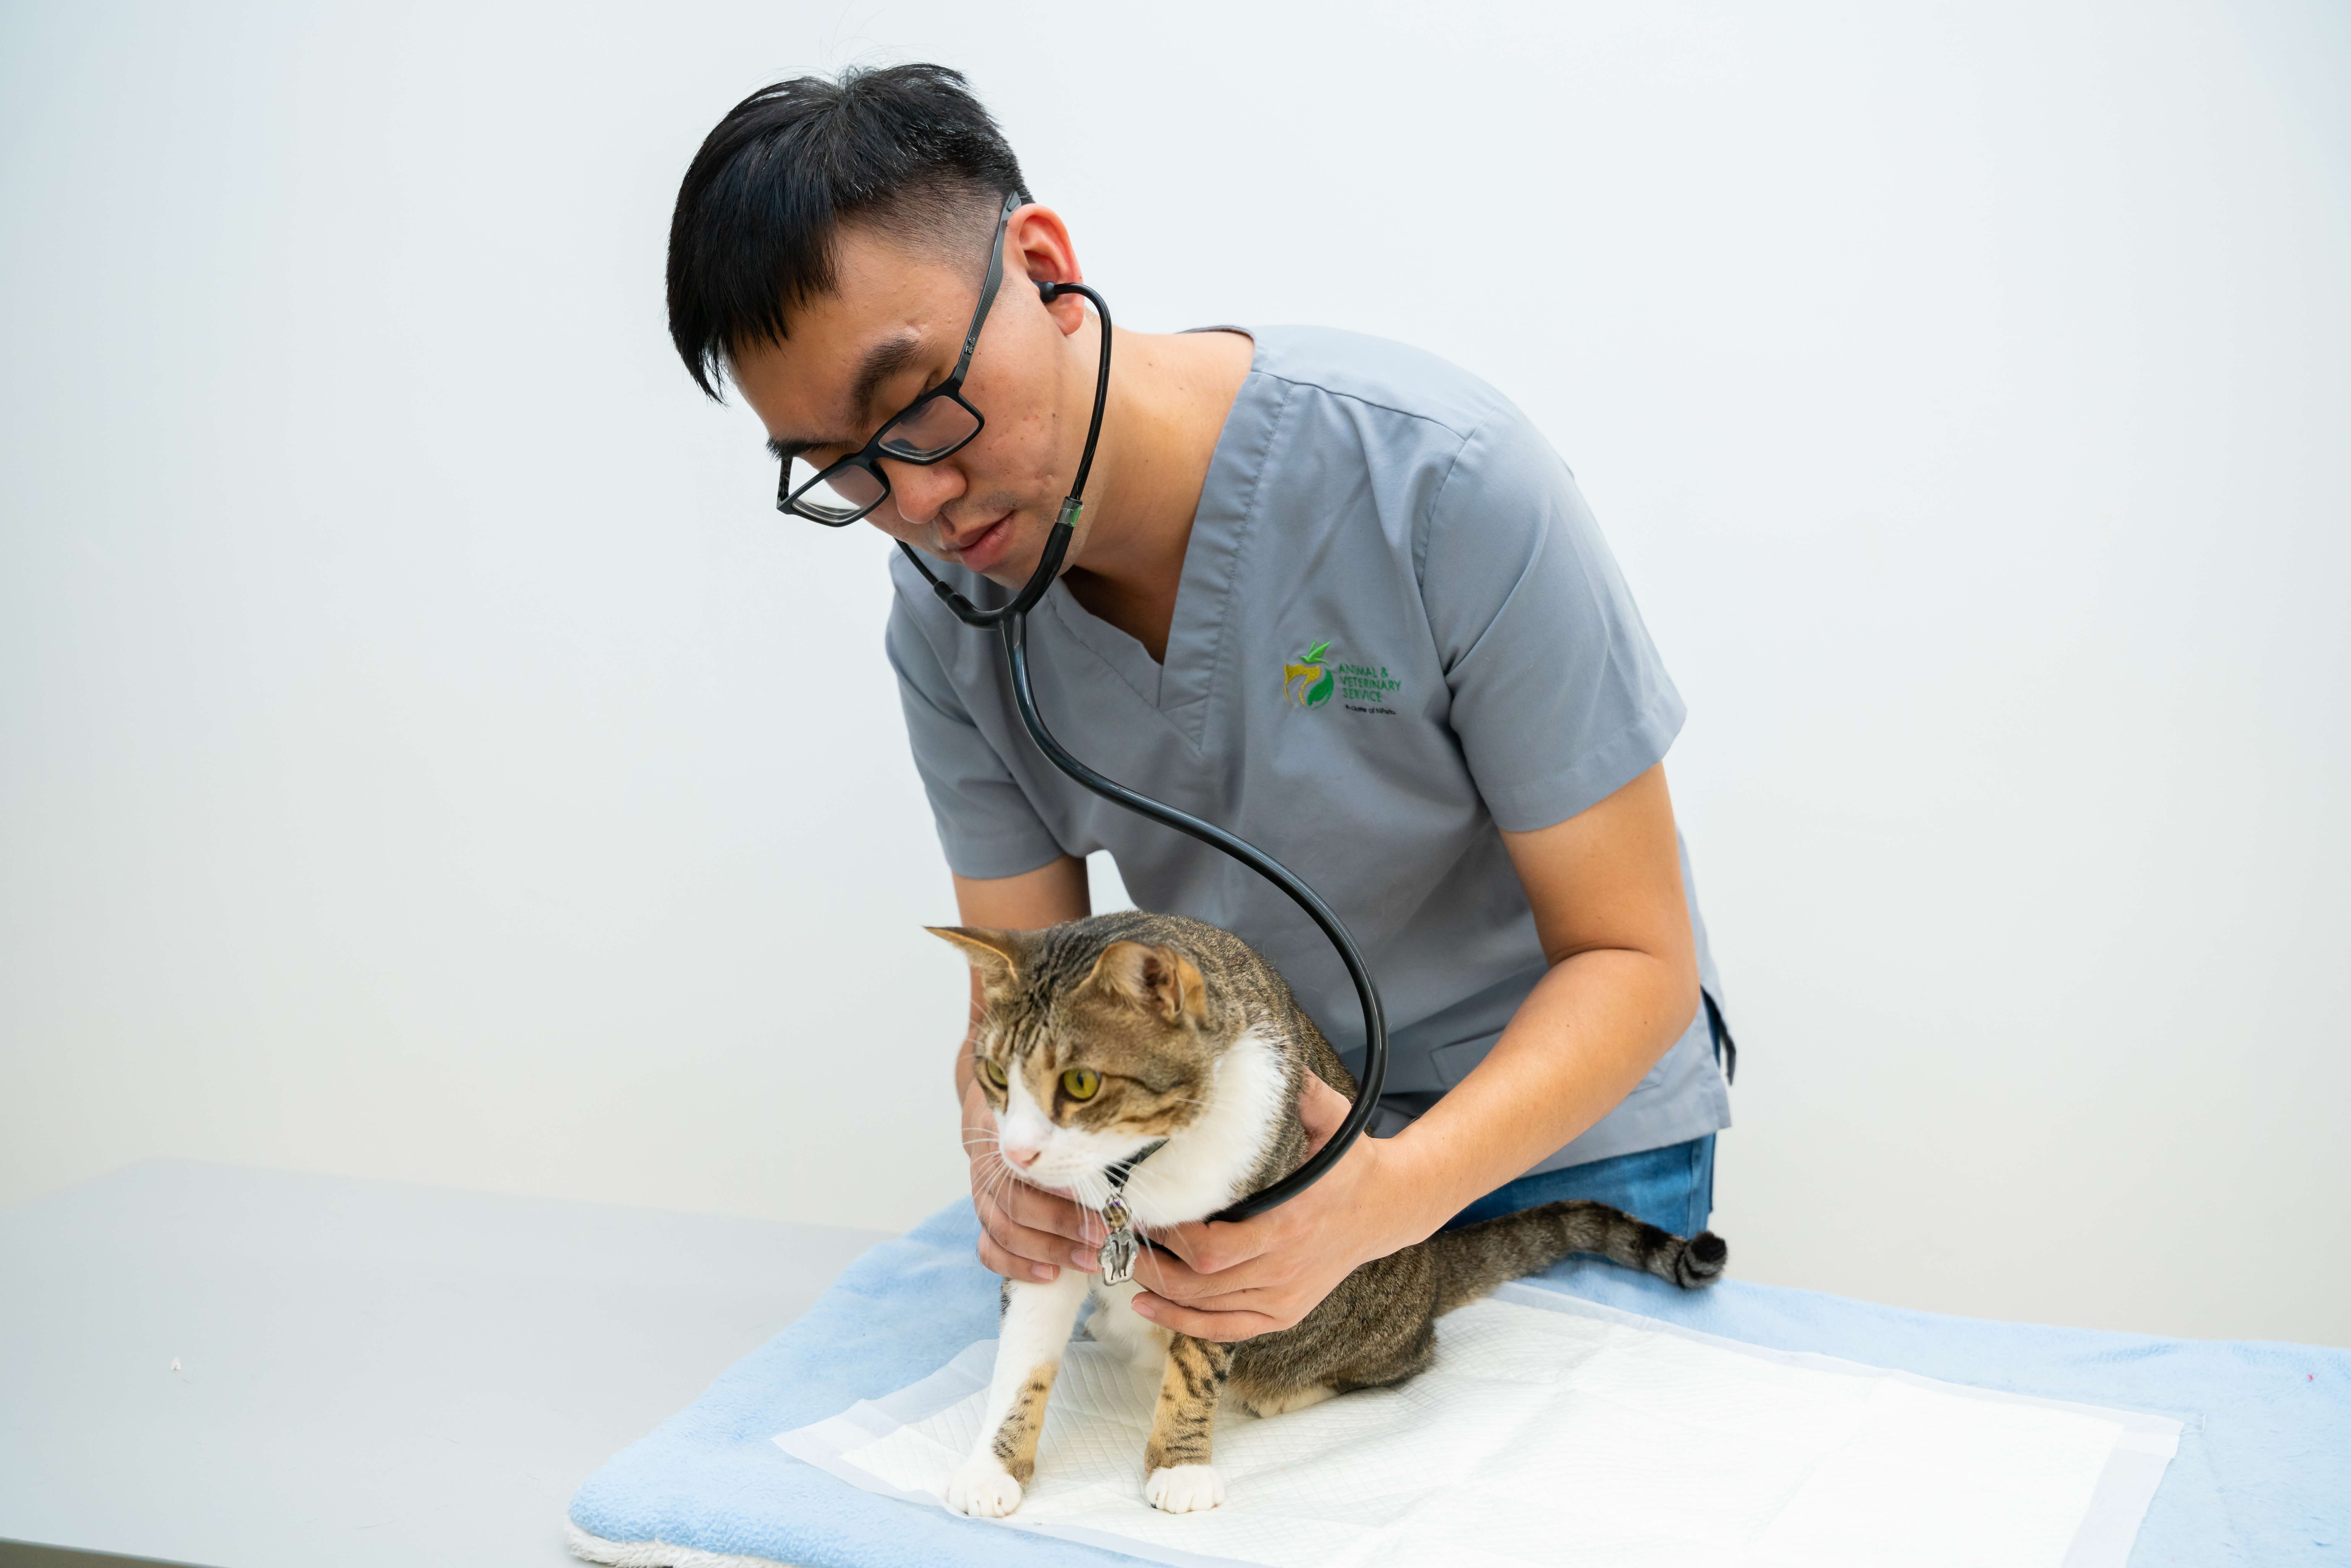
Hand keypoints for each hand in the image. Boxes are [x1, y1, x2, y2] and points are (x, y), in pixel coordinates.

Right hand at [965, 1076, 1105, 1281]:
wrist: (995, 1124)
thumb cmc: (1037, 1125)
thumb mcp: (1053, 1121)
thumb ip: (1071, 1138)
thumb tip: (1114, 1161)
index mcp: (1006, 1142)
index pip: (1032, 1174)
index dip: (1067, 1195)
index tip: (1105, 1210)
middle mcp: (989, 1173)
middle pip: (1019, 1207)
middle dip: (1065, 1228)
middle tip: (1105, 1241)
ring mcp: (982, 1200)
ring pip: (1005, 1233)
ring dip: (1050, 1251)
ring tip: (1090, 1262)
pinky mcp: (983, 1222)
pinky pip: (990, 1251)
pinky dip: (1017, 1266)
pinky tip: (1050, 1275)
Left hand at [1130, 1074, 1430, 1341]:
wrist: (1391, 1206)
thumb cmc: (1352, 1161)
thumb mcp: (1334, 1118)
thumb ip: (1299, 1090)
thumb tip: (1259, 1050)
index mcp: (1289, 1223)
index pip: (1212, 1247)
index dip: (1169, 1237)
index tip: (1139, 1211)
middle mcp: (1285, 1267)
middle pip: (1201, 1283)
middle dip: (1151, 1263)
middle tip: (1114, 1237)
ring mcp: (1287, 1295)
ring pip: (1208, 1309)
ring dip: (1158, 1293)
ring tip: (1121, 1266)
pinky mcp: (1286, 1311)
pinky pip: (1228, 1329)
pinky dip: (1186, 1325)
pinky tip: (1148, 1308)